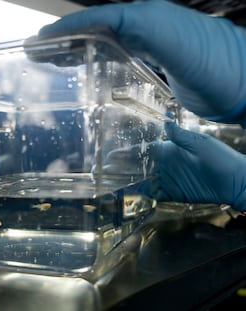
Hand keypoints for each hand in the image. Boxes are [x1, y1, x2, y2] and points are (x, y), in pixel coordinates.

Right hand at [39, 1, 245, 125]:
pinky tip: (84, 68)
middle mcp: (147, 24)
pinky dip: (95, 58)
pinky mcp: (154, 57)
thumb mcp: (185, 50)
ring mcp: (150, 40)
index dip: (69, 26)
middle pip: (96, 26)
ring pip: (103, 39)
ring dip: (75, 48)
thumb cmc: (222, 71)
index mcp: (150, 19)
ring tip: (50, 59)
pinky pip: (116, 51)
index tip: (42, 39)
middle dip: (64, 37)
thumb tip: (110, 23)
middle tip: (36, 50)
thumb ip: (150, 33)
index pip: (100, 17)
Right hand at [104, 122, 245, 210]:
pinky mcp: (173, 194)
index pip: (143, 150)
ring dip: (127, 183)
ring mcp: (168, 180)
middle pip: (138, 166)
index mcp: (169, 150)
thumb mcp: (200, 143)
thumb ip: (180, 136)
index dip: (126, 152)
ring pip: (142, 181)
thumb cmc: (220, 158)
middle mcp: (165, 164)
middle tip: (104, 172)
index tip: (111, 155)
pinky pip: (153, 195)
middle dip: (121, 169)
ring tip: (110, 186)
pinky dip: (141, 197)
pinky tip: (129, 198)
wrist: (236, 181)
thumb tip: (164, 122)